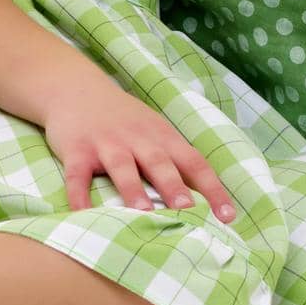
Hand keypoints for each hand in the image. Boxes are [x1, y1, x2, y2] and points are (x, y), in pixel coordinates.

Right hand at [42, 76, 240, 224]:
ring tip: (143, 213)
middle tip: (188, 211)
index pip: (194, 162)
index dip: (212, 188)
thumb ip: (171, 160)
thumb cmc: (123, 119)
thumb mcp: (153, 130)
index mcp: (162, 136)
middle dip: (174, 187)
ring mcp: (106, 143)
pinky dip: (79, 195)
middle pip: (159, 162)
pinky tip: (82, 215)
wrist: (77, 88)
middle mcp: (137, 138)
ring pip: (122, 167)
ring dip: (133, 189)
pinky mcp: (77, 149)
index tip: (228, 216)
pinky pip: (78, 174)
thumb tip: (201, 203)